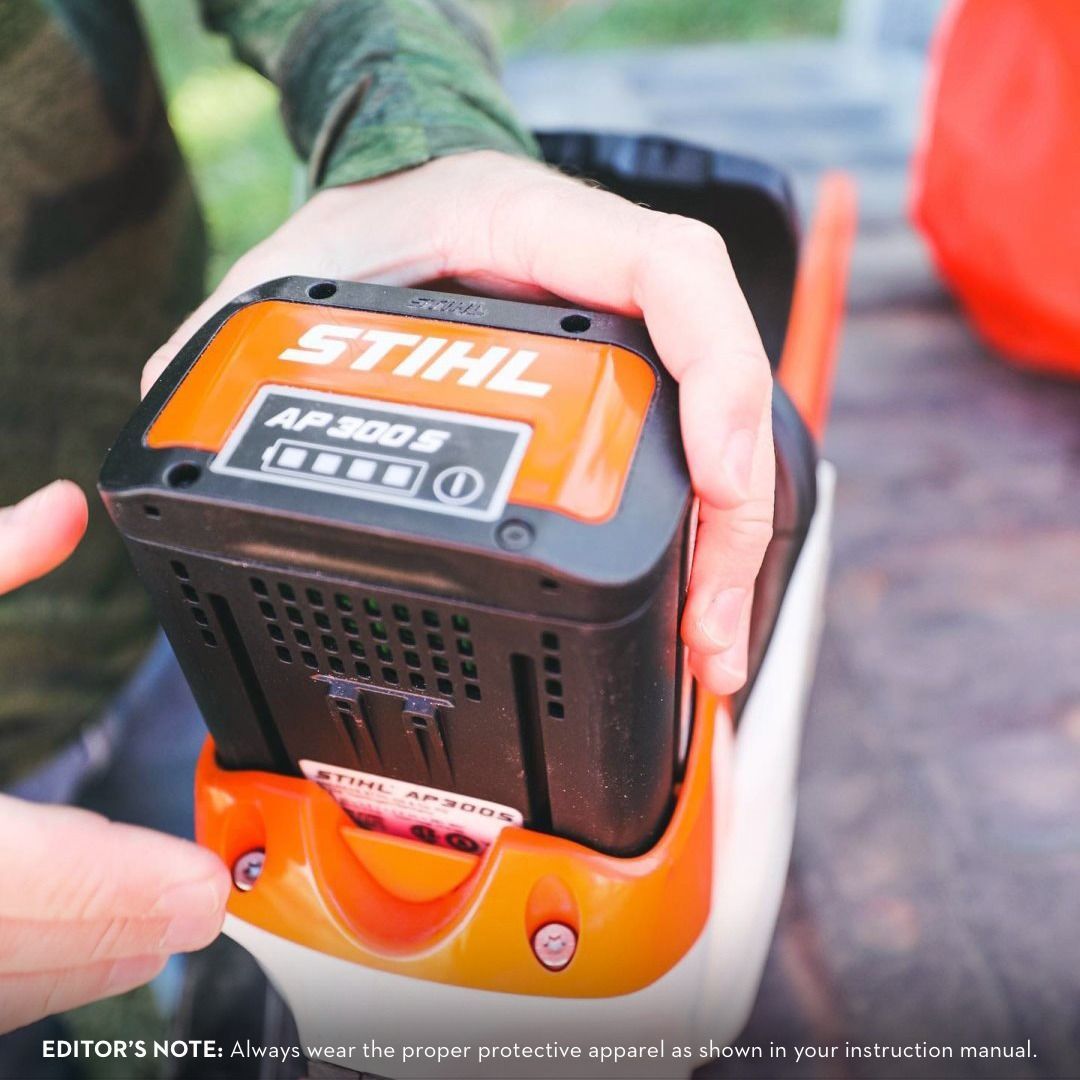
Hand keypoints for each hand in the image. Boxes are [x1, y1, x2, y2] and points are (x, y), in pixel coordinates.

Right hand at [0, 482, 229, 1032]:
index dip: (118, 892)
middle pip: (5, 944)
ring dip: (71, 968)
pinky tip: (55, 961)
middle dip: (115, 931)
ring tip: (152, 939)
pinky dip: (6, 982)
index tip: (202, 889)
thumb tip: (60, 511)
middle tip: (201, 908)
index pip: (12, 878)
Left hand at [145, 151, 773, 695]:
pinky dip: (694, 534)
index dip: (715, 380)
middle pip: (716, 394)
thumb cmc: (369, 225)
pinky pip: (678, 456)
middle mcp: (602, 290)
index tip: (715, 484)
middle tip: (711, 639)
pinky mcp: (615, 395)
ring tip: (710, 650)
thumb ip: (234, 323)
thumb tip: (173, 397)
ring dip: (727, 549)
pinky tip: (682, 603)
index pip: (670, 276)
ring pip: (713, 439)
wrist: (405, 213)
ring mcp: (621, 346)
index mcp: (542, 232)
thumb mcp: (299, 265)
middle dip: (732, 526)